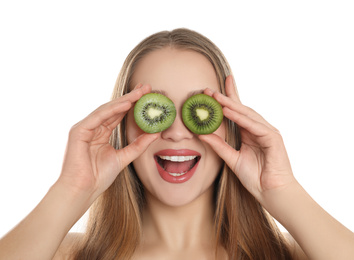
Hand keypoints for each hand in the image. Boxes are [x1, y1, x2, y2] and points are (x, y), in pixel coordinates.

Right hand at [58, 84, 158, 199]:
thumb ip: (138, 145)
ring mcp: (85, 128)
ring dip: (124, 100)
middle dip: (131, 97)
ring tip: (140, 92)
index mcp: (101, 133)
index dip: (133, 104)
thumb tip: (155, 133)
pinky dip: (112, 109)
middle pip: (114, 108)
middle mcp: (93, 128)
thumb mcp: (124, 157)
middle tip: (146, 87)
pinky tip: (126, 103)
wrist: (83, 190)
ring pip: (107, 109)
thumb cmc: (98, 177)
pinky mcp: (79, 131)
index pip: (119, 115)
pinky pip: (98, 116)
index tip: (147, 96)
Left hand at [199, 76, 295, 201]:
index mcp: (250, 133)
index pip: (237, 113)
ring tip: (215, 97)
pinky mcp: (273, 138)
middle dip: (226, 98)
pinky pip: (254, 125)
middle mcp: (259, 129)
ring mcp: (267, 132)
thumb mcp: (232, 159)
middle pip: (241, 109)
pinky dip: (241, 118)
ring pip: (247, 114)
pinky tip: (228, 112)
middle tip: (209, 90)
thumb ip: (219, 146)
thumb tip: (202, 134)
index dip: (227, 99)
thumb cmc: (255, 177)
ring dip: (231, 105)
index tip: (213, 90)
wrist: (271, 192)